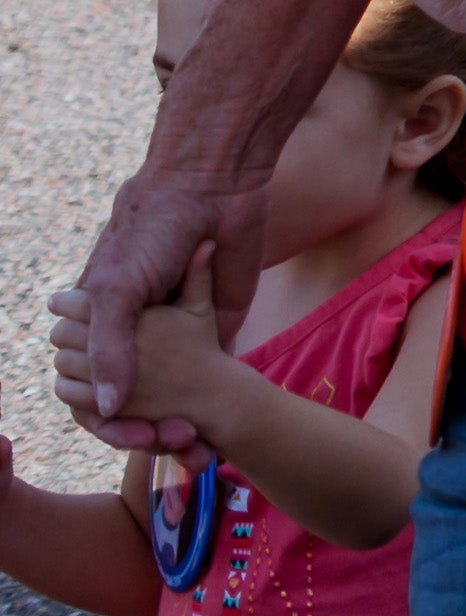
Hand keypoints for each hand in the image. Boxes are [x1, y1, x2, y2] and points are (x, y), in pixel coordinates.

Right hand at [57, 156, 256, 453]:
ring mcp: (173, 332)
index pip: (86, 391)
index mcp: (96, 325)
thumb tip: (110, 407)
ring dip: (176, 424)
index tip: (133, 435)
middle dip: (144, 428)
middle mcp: (131, 333)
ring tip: (192, 442)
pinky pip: (212, 369)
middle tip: (171, 440)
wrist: (216, 187)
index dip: (105, 418)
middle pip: (127, 401)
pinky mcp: (215, 324)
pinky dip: (214, 403)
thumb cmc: (152, 231)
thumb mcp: (118, 290)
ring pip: (167, 395)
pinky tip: (215, 429)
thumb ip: (109, 348)